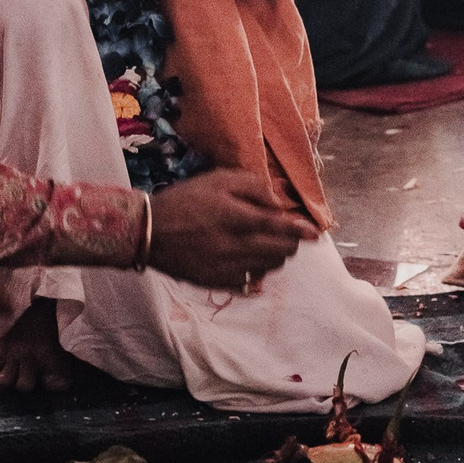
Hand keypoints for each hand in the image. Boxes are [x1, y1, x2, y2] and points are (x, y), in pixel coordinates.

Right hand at [145, 170, 313, 292]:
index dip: (300, 231)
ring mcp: (227, 267)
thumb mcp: (217, 180)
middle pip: (280, 250)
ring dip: (276, 255)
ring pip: (269, 266)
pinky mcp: (218, 282)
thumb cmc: (185, 200)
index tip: (314, 234)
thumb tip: (276, 202)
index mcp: (237, 218)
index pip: (280, 227)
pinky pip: (251, 281)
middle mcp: (235, 246)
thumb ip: (252, 187)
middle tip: (289, 236)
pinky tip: (250, 260)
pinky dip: (258, 270)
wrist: (149, 232)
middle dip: (290, 243)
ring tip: (269, 245)